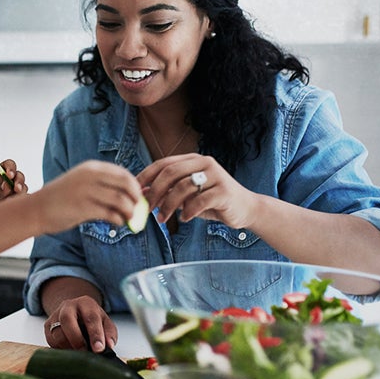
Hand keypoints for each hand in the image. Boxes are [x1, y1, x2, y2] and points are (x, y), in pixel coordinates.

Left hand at [0, 158, 27, 212]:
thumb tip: (8, 186)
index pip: (8, 165)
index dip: (11, 167)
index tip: (9, 175)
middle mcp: (9, 181)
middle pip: (19, 175)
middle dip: (19, 181)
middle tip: (16, 189)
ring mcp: (15, 191)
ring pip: (23, 187)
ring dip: (20, 192)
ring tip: (10, 201)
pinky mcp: (19, 201)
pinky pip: (25, 199)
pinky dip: (22, 202)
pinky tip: (13, 206)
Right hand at [33, 160, 140, 233]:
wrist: (36, 209)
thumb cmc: (61, 198)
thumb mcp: (81, 182)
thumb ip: (102, 184)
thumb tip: (129, 194)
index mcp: (91, 168)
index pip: (123, 173)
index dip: (135, 186)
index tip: (138, 197)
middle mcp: (90, 176)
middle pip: (126, 184)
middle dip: (136, 198)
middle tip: (137, 208)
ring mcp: (86, 192)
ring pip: (121, 200)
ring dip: (130, 211)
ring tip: (128, 219)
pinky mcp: (83, 208)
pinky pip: (110, 214)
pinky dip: (119, 220)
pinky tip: (117, 223)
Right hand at [44, 295, 117, 351]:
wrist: (75, 312)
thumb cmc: (92, 319)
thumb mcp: (105, 323)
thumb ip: (109, 333)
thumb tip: (108, 346)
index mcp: (86, 303)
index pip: (91, 317)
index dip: (95, 334)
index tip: (99, 349)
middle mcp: (68, 306)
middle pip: (67, 320)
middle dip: (76, 339)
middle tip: (84, 352)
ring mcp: (55, 315)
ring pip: (57, 333)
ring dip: (68, 347)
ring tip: (78, 354)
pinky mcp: (47, 325)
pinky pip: (50, 341)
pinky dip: (60, 349)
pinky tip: (69, 350)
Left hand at [137, 153, 258, 228]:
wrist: (245, 209)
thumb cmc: (211, 201)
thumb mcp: (186, 196)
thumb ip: (167, 191)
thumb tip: (141, 194)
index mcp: (193, 160)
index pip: (164, 163)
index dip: (146, 176)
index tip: (134, 191)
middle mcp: (204, 163)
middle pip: (171, 173)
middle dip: (154, 191)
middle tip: (146, 208)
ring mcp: (216, 175)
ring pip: (183, 187)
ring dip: (168, 205)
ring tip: (162, 219)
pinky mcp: (224, 191)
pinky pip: (199, 201)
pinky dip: (187, 211)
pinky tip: (184, 219)